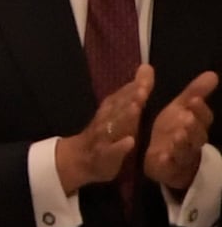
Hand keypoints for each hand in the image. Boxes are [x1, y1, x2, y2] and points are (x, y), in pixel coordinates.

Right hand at [57, 62, 154, 191]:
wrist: (80, 159)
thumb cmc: (106, 133)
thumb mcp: (119, 110)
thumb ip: (133, 91)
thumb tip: (147, 67)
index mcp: (111, 109)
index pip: (122, 94)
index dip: (133, 86)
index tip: (146, 77)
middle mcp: (106, 120)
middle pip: (118, 107)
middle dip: (129, 98)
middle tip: (143, 89)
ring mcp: (104, 137)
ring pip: (114, 126)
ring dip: (123, 117)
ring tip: (135, 109)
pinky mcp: (104, 156)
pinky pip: (112, 150)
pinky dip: (120, 146)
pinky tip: (129, 141)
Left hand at [152, 73, 221, 202]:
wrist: (164, 158)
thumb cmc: (173, 128)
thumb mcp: (181, 108)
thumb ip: (195, 92)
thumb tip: (213, 74)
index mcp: (195, 125)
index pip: (203, 117)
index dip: (199, 110)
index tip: (193, 100)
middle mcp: (192, 141)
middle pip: (198, 135)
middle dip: (193, 127)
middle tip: (187, 117)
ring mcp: (182, 155)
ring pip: (186, 150)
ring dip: (182, 143)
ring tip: (177, 134)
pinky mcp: (169, 168)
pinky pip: (170, 165)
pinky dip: (168, 161)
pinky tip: (163, 155)